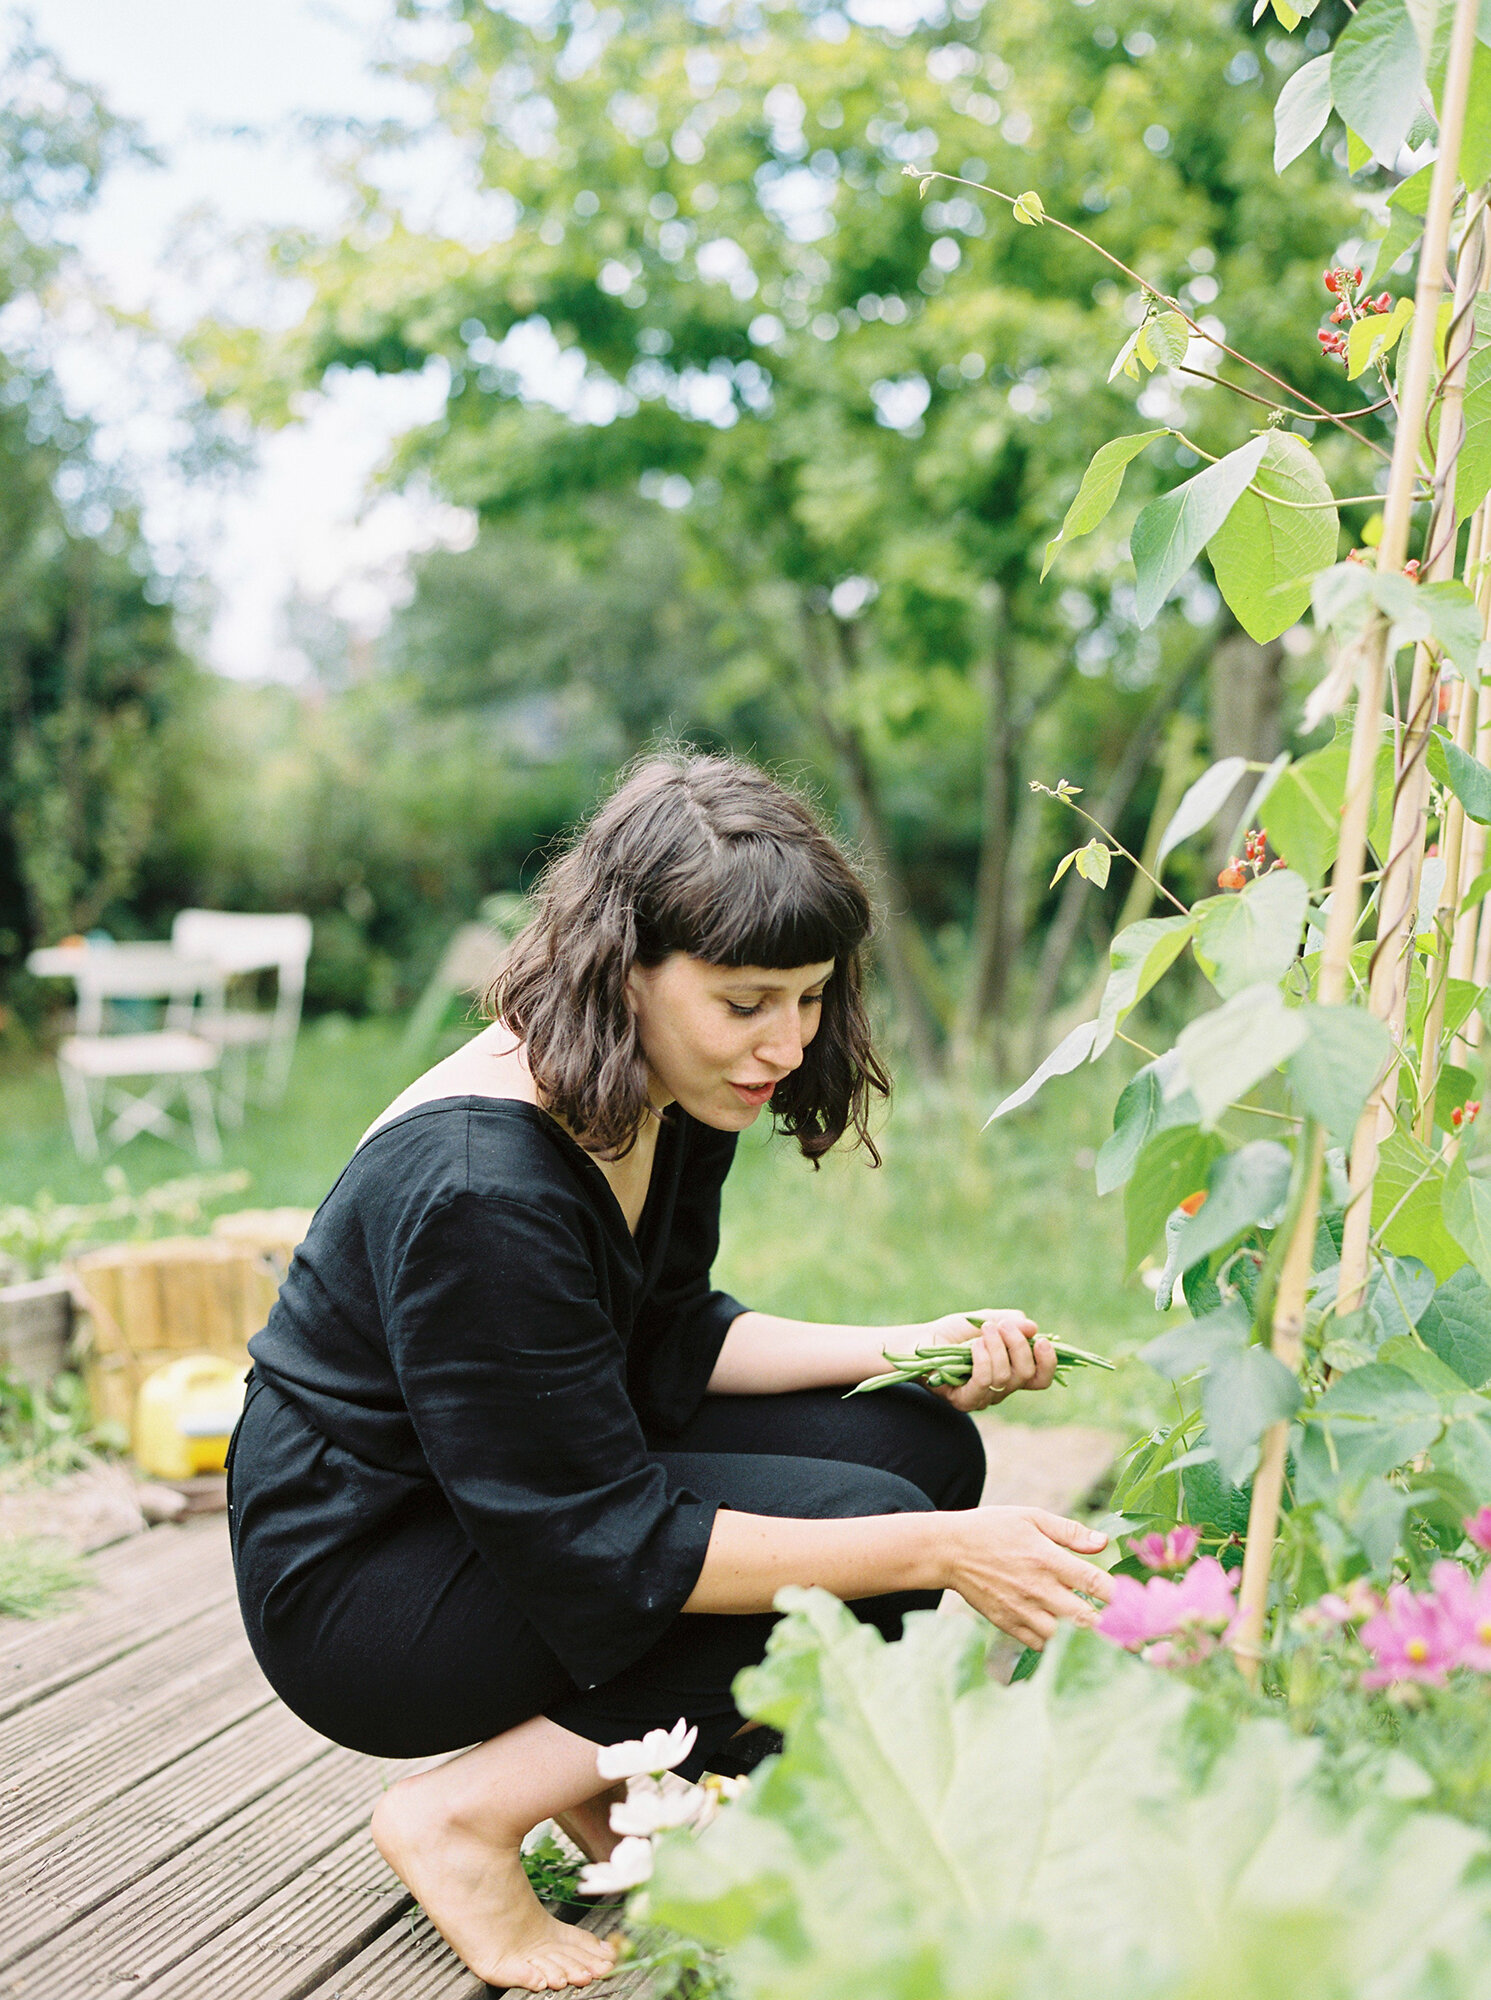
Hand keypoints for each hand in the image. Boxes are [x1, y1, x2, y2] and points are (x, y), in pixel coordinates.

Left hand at [916, 1308, 1057, 1411]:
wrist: (919, 1340)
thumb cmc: (952, 1333)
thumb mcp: (984, 1320)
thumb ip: (1009, 1322)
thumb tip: (1033, 1328)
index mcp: (1011, 1372)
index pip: (1040, 1378)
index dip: (1048, 1363)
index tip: (1043, 1341)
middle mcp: (1000, 1389)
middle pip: (1026, 1375)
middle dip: (1018, 1345)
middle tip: (1002, 1326)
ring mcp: (982, 1397)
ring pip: (1005, 1378)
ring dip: (997, 1348)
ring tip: (984, 1330)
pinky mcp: (963, 1401)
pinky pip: (983, 1383)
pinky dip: (983, 1359)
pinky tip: (974, 1345)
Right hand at [945, 1506, 1113, 1648]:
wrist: (949, 1550)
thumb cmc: (993, 1528)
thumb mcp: (1031, 1517)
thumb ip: (1070, 1532)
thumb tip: (1103, 1544)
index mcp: (1048, 1558)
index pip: (1096, 1583)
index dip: (1117, 1593)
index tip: (1123, 1595)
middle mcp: (1038, 1587)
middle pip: (1085, 1617)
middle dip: (1102, 1620)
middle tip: (1111, 1618)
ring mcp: (1022, 1609)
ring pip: (1062, 1634)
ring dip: (1071, 1628)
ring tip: (1072, 1616)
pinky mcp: (1007, 1623)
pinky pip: (1038, 1643)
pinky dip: (1047, 1637)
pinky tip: (1047, 1622)